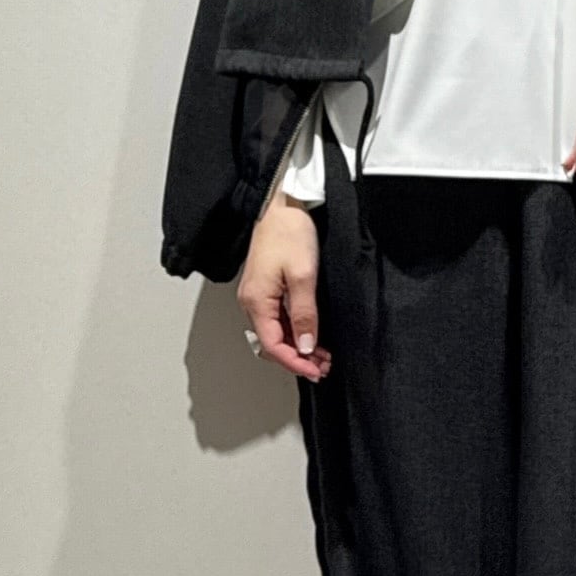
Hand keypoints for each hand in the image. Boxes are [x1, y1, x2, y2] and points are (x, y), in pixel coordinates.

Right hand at [238, 191, 330, 379]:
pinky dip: (294, 332)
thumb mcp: (303, 276)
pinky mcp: (267, 288)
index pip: (272, 345)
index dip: (295, 363)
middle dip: (297, 359)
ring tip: (321, 356)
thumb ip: (304, 314)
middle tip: (323, 367)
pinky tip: (311, 335)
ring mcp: (258, 295)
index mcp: (256, 300)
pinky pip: (277, 319)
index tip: (316, 371)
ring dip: (298, 347)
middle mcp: (252, 301)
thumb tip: (306, 345)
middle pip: (271, 343)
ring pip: (275, 333)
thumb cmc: (288, 232)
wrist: (281, 204)